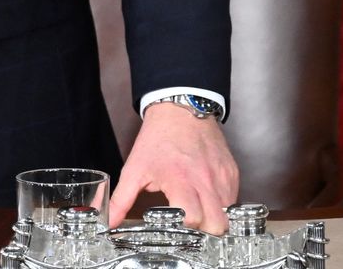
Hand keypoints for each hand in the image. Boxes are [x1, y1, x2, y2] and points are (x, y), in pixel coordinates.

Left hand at [107, 104, 239, 232]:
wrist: (180, 110)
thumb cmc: (158, 139)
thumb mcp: (135, 169)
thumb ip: (121, 199)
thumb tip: (110, 222)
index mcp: (180, 181)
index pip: (193, 219)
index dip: (184, 229)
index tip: (175, 228)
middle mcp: (206, 181)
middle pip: (217, 225)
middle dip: (204, 232)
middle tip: (190, 227)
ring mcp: (222, 177)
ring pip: (228, 215)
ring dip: (213, 219)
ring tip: (197, 213)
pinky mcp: (232, 173)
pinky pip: (233, 200)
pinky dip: (221, 206)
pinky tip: (206, 199)